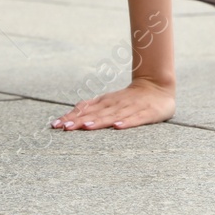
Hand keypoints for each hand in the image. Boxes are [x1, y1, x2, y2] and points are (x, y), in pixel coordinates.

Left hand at [51, 77, 174, 130]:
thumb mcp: (109, 100)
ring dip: (99, 121)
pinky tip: (117, 127)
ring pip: (113, 116)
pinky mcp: (147, 113)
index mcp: (106, 102)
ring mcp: (131, 108)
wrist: (158, 85)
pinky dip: (127, 123)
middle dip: (80, 120)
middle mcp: (116, 104)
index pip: (86, 110)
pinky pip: (136, 119)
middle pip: (96, 114)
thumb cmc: (130, 98)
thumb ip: (91, 107)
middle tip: (65, 128)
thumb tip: (70, 114)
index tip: (56, 125)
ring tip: (86, 127)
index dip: (71, 117)